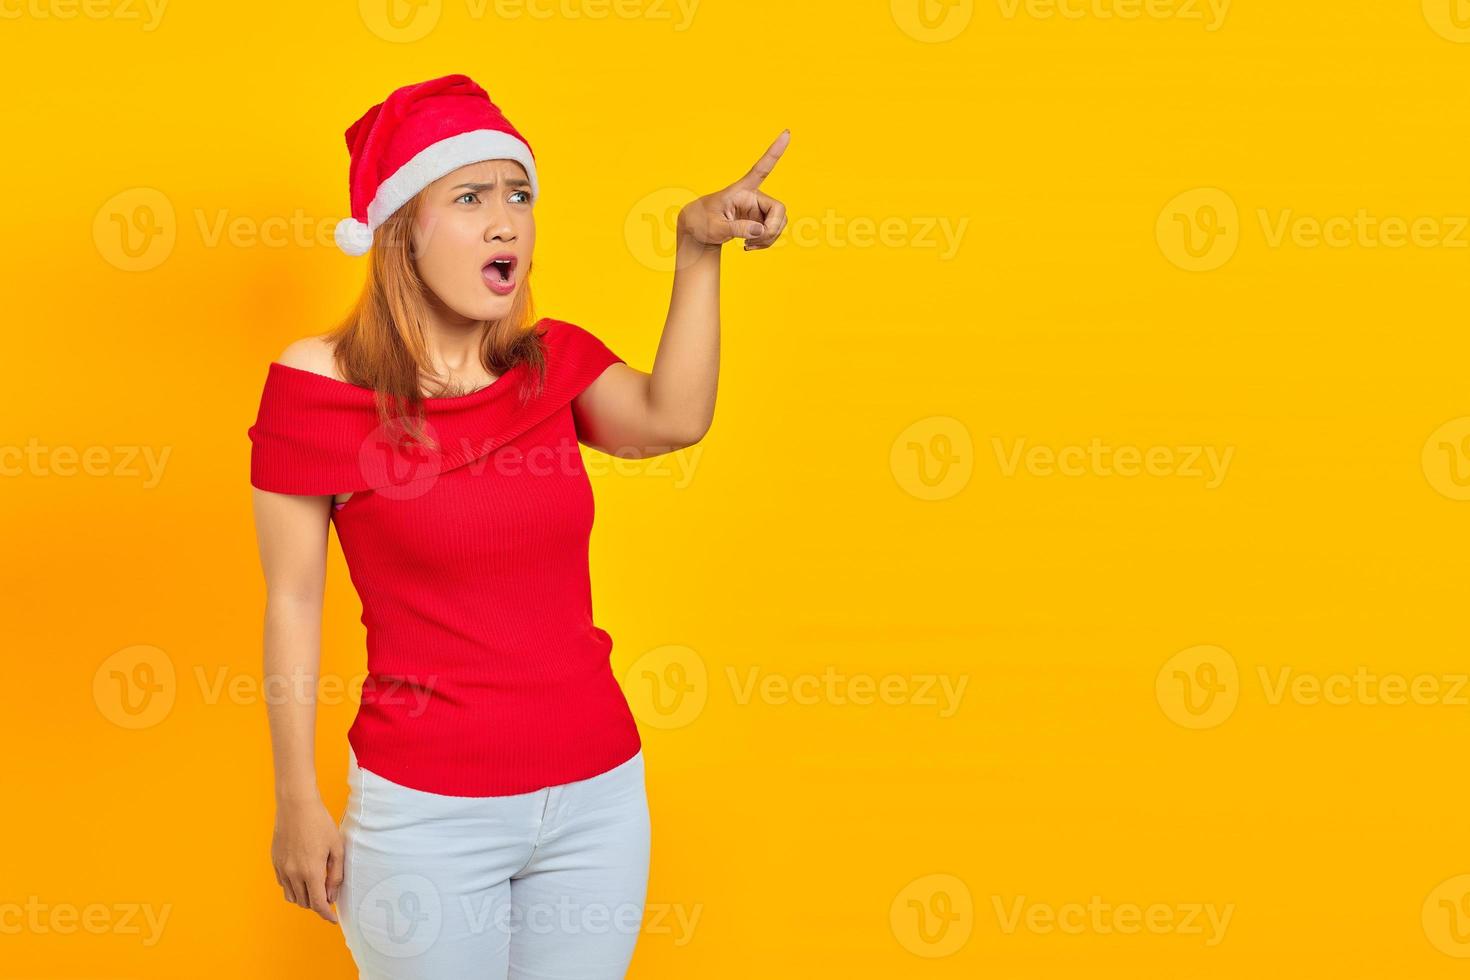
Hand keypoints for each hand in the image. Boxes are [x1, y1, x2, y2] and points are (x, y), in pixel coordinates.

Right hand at [271, 796, 343, 922]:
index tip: (333, 919)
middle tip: (328, 895)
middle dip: (317, 904)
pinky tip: (302, 877)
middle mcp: (294, 874)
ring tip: (315, 887)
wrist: (296, 806)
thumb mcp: (336, 847)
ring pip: (292, 896)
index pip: (318, 904)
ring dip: (304, 898)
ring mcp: (282, 869)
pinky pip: (283, 884)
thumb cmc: (320, 823)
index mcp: (311, 872)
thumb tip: (332, 895)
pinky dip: (293, 887)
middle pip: (305, 903)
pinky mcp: (275, 862)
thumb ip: (336, 874)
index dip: (327, 915)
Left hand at [677, 130, 789, 252]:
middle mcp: (754, 196)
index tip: (787, 133)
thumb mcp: (715, 228)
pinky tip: (750, 245)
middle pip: (779, 210)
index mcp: (741, 190)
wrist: (698, 229)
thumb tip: (761, 231)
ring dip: (769, 239)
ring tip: (748, 245)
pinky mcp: (759, 220)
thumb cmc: (702, 222)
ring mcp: (758, 209)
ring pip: (779, 223)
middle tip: (756, 241)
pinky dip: (766, 242)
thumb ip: (736, 228)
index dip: (775, 153)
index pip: (761, 169)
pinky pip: (773, 232)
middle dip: (773, 230)